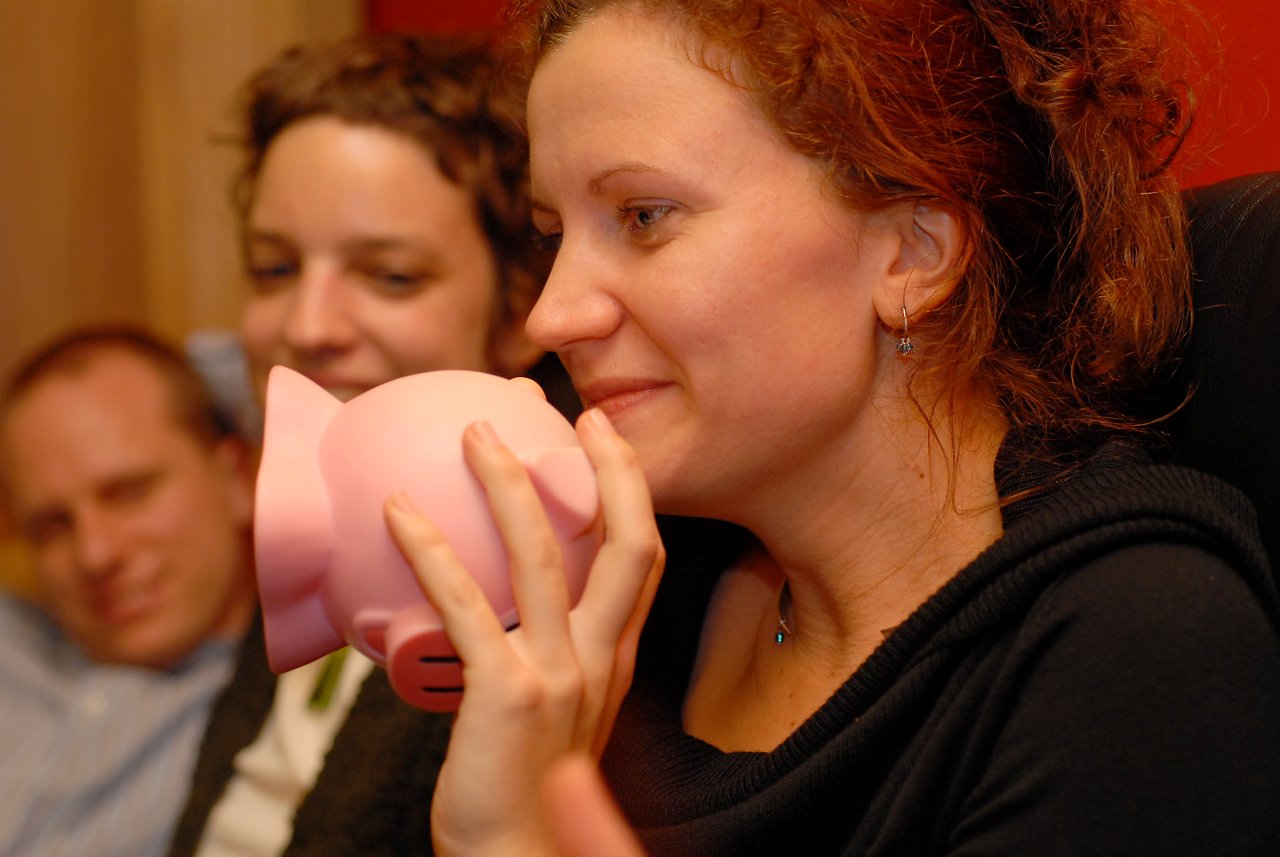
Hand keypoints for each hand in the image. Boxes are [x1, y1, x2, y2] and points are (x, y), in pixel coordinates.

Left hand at [385, 407, 663, 856]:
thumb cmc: (522, 791)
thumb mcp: (552, 713)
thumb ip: (542, 656)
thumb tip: (493, 601)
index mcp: (612, 660)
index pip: (642, 560)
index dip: (629, 492)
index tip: (602, 439)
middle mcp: (599, 660)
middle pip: (627, 544)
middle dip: (609, 469)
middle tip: (575, 413)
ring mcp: (560, 676)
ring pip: (546, 557)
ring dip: (508, 486)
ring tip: (475, 434)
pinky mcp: (509, 697)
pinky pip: (469, 607)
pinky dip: (432, 552)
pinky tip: (398, 515)